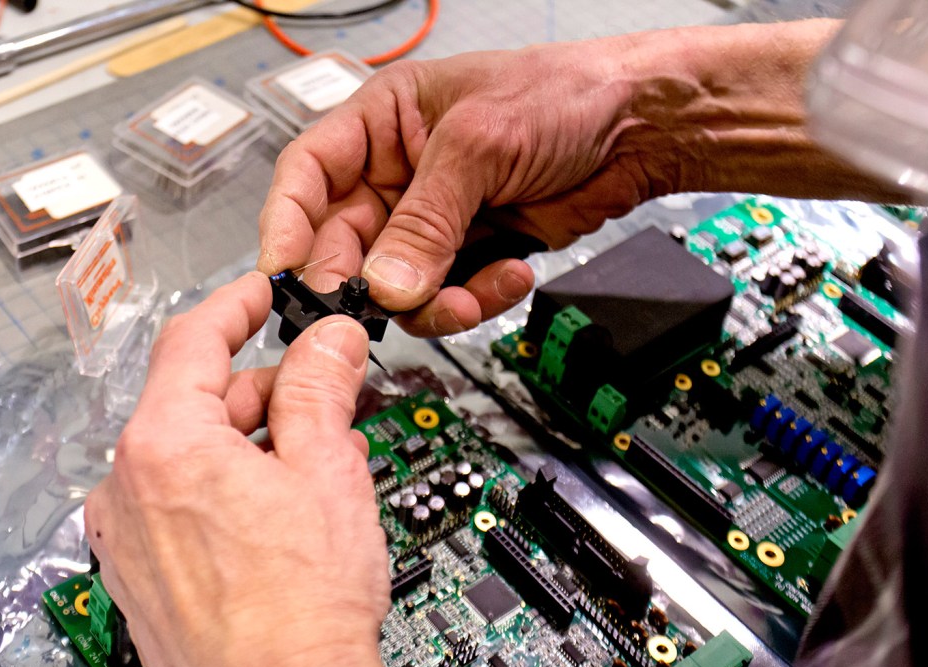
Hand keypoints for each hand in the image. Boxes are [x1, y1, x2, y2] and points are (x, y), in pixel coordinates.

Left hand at [84, 272, 388, 666]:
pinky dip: (228, 487)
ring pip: (192, 455)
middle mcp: (128, 489)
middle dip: (263, 390)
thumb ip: (320, 386)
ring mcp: (129, 537)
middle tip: (323, 394)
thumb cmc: (301, 608)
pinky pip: (181, 503)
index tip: (264, 292)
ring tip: (316, 464)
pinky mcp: (141, 574)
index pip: (191, 340)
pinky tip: (281, 510)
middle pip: (196, 401)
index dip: (236, 305)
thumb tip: (330, 339)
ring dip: (252, 443)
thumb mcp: (326, 469)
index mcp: (164, 448)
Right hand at [258, 20, 901, 338]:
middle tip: (377, 308)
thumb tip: (384, 284)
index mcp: (384, 122)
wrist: (642, 130)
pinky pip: (446, 295)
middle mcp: (401, 174)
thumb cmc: (565, 97)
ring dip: (425, 300)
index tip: (285, 271)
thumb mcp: (480, 145)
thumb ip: (426, 219)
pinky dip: (469, 301)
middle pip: (345, 241)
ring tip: (465, 295)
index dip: (287, 223)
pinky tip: (508, 277)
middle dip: (362, 279)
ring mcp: (436, 219)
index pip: (310, 173)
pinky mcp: (472, 253)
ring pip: (395, 281)